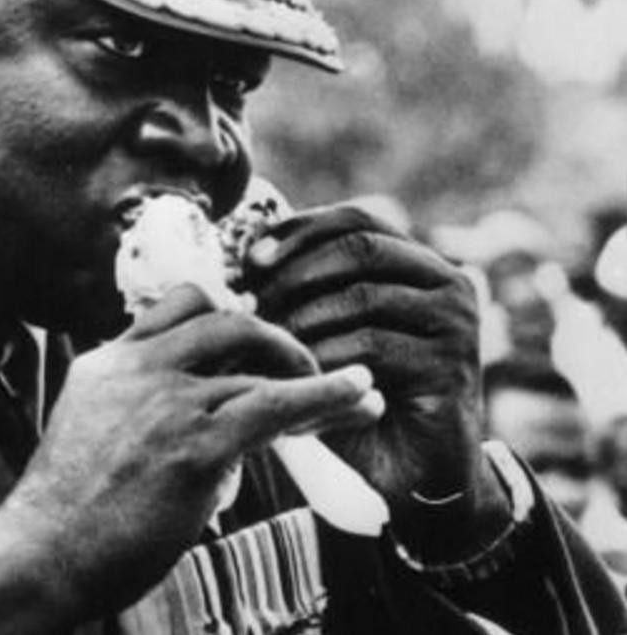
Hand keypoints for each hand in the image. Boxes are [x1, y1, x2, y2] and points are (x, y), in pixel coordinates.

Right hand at [0, 286, 377, 619]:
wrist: (41, 555)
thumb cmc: (66, 515)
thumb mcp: (90, 433)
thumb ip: (138, 410)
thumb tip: (209, 426)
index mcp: (106, 363)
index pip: (175, 308)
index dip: (222, 315)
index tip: (251, 338)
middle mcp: (137, 369)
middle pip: (222, 319)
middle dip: (272, 339)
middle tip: (300, 368)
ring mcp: (167, 403)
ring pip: (258, 363)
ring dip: (311, 373)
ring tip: (351, 392)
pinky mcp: (197, 446)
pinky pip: (276, 407)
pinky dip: (327, 397)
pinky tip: (361, 397)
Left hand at [245, 204, 509, 556]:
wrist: (407, 474)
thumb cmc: (354, 396)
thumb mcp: (324, 334)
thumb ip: (300, 291)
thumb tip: (238, 259)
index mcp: (416, 264)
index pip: (354, 221)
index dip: (299, 232)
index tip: (249, 259)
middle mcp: (446, 283)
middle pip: (360, 247)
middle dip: (294, 273)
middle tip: (249, 305)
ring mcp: (456, 322)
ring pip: (362, 297)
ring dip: (302, 320)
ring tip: (265, 345)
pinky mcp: (451, 364)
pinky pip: (372, 346)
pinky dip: (324, 358)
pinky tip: (296, 377)